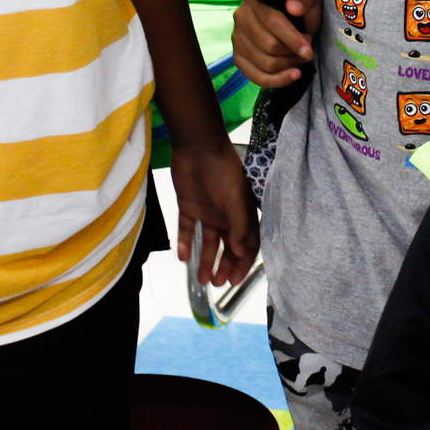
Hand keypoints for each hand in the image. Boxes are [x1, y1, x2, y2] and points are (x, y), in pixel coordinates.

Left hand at [169, 136, 259, 286]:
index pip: (247, 244)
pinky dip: (185, 243)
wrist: (197, 146)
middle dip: (224, 266)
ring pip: (208, 242)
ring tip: (202, 280)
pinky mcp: (188, 206)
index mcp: (242, 214)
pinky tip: (183, 257)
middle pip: (227, 247)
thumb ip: (238, 227)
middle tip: (217, 284)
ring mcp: (207, 212)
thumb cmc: (222, 172)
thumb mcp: (235, 200)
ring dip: (206, 261)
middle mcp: (226, 216)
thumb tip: (241, 253)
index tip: (235, 281)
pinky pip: (187, 229)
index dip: (243, 263)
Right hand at [232, 0, 322, 87]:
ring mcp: (237, 39)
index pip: (272, 22)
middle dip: (293, 53)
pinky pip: (255, 77)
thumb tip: (293, 7)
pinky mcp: (238, 56)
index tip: (309, 51)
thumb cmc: (299, 2)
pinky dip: (276, 81)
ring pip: (264, 64)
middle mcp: (241, 18)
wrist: (288, 9)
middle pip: (269, 47)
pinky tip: (291, 76)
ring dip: (288, 66)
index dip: (292, 39)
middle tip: (308, 50)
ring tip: (301, 58)